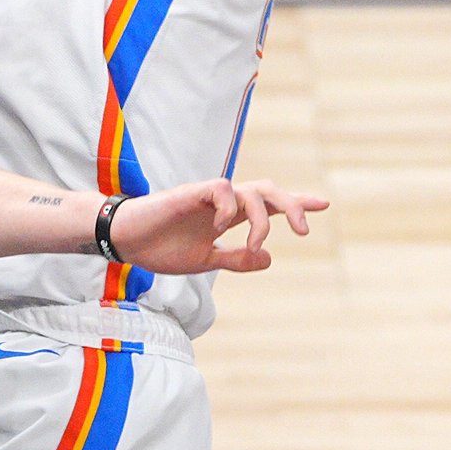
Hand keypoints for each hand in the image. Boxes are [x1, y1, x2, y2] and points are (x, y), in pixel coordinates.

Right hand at [107, 178, 327, 274]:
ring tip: (253, 242)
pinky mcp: (191, 192)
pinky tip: (221, 228)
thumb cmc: (161, 247)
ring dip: (261, 219)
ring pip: (251, 191)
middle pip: (268, 191)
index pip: (270, 205)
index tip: (323, 203)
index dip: (296, 203)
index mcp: (229, 217)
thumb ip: (236, 259)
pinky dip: (230, 208)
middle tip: (303, 230)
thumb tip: (269, 258)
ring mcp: (208, 196)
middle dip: (292, 205)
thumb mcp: (205, 261)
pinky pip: (223, 189)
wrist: (127, 242)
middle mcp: (224, 203)